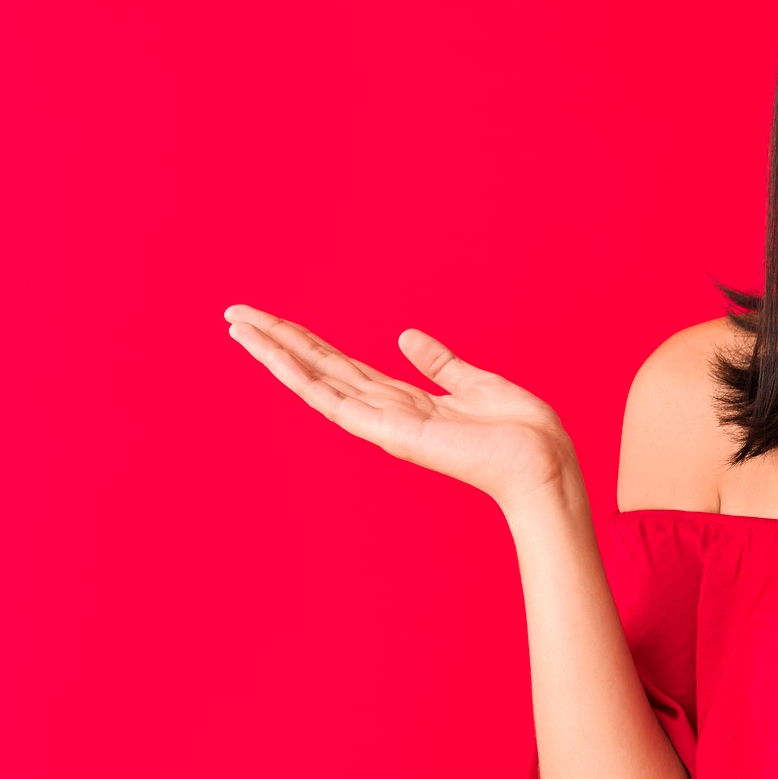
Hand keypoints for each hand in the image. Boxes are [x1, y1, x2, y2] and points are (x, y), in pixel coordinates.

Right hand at [223, 303, 576, 509]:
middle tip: (235, 313)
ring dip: (275, 353)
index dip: (309, 343)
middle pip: (320, 369)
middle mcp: (386, 412)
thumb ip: (441, 363)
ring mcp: (382, 423)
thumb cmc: (521, 433)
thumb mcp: (477, 384)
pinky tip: (272, 354)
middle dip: (278, 341)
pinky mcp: (387, 431)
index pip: (345, 366)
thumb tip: (408, 337)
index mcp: (406, 401)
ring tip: (237, 325)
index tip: (275, 322)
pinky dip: (299, 376)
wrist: (543, 465)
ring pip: (315, 381)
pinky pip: (333, 400)